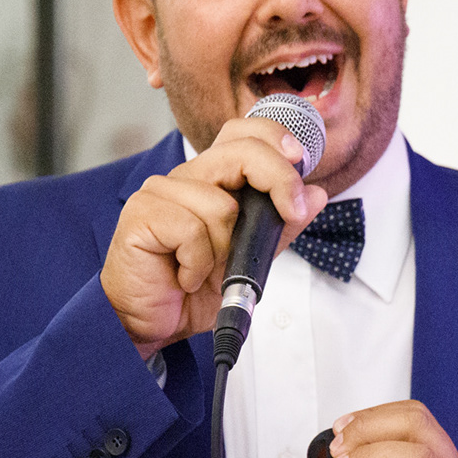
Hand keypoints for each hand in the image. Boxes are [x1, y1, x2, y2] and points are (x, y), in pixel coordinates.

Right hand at [101, 118, 329, 355]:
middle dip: (278, 181)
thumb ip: (280, 227)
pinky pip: (192, 231)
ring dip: (223, 250)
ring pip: (221, 205)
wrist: (149, 324)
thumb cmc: (191, 289)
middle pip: (241, 152)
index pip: (243, 133)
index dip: (274, 136)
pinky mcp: (142, 214)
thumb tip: (316, 196)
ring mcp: (161, 192)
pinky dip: (197, 264)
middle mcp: (186, 177)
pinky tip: (183, 277)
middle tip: (291, 213)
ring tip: (203, 270)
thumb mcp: (250, 259)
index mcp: (212, 179)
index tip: (301, 160)